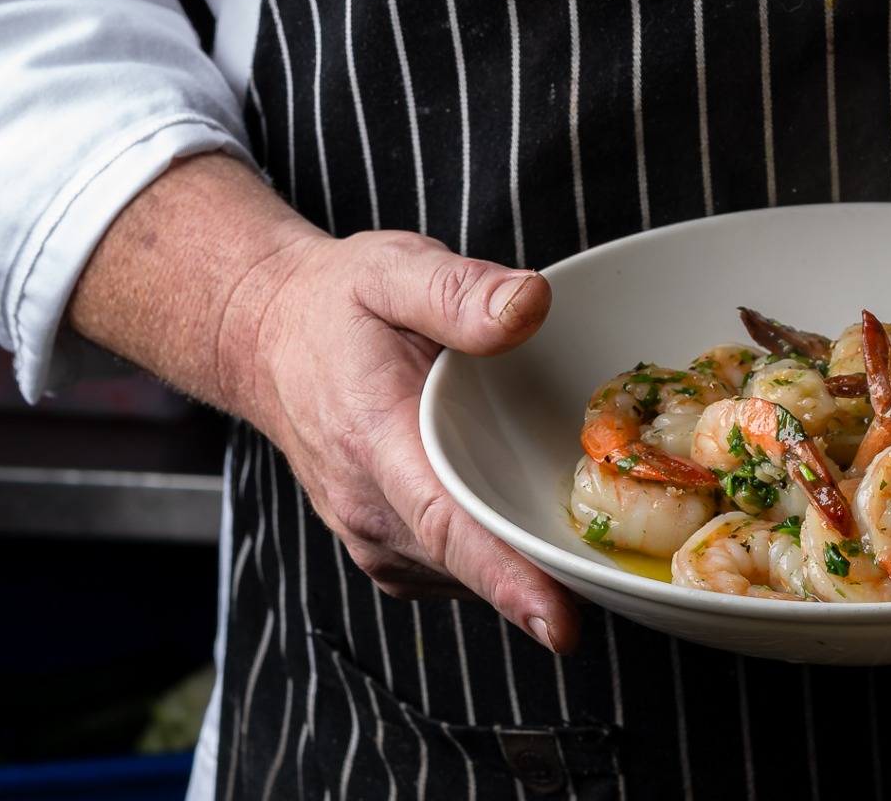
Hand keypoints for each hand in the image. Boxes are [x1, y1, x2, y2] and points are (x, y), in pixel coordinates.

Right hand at [70, 154, 578, 652]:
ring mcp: (371, 534)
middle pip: (469, 560)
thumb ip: (459, 290)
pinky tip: (524, 513)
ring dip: (523, 560)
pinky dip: (493, 554)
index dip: (506, 578)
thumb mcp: (392, 269)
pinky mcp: (382, 544)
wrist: (265, 335)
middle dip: (546, 573)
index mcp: (376, 438)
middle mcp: (369, 505)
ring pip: (464, 570)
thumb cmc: (335, 303)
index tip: (560, 622)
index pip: (445, 524)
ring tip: (585, 525)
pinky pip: (450, 566)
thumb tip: (531, 305)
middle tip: (625, 571)